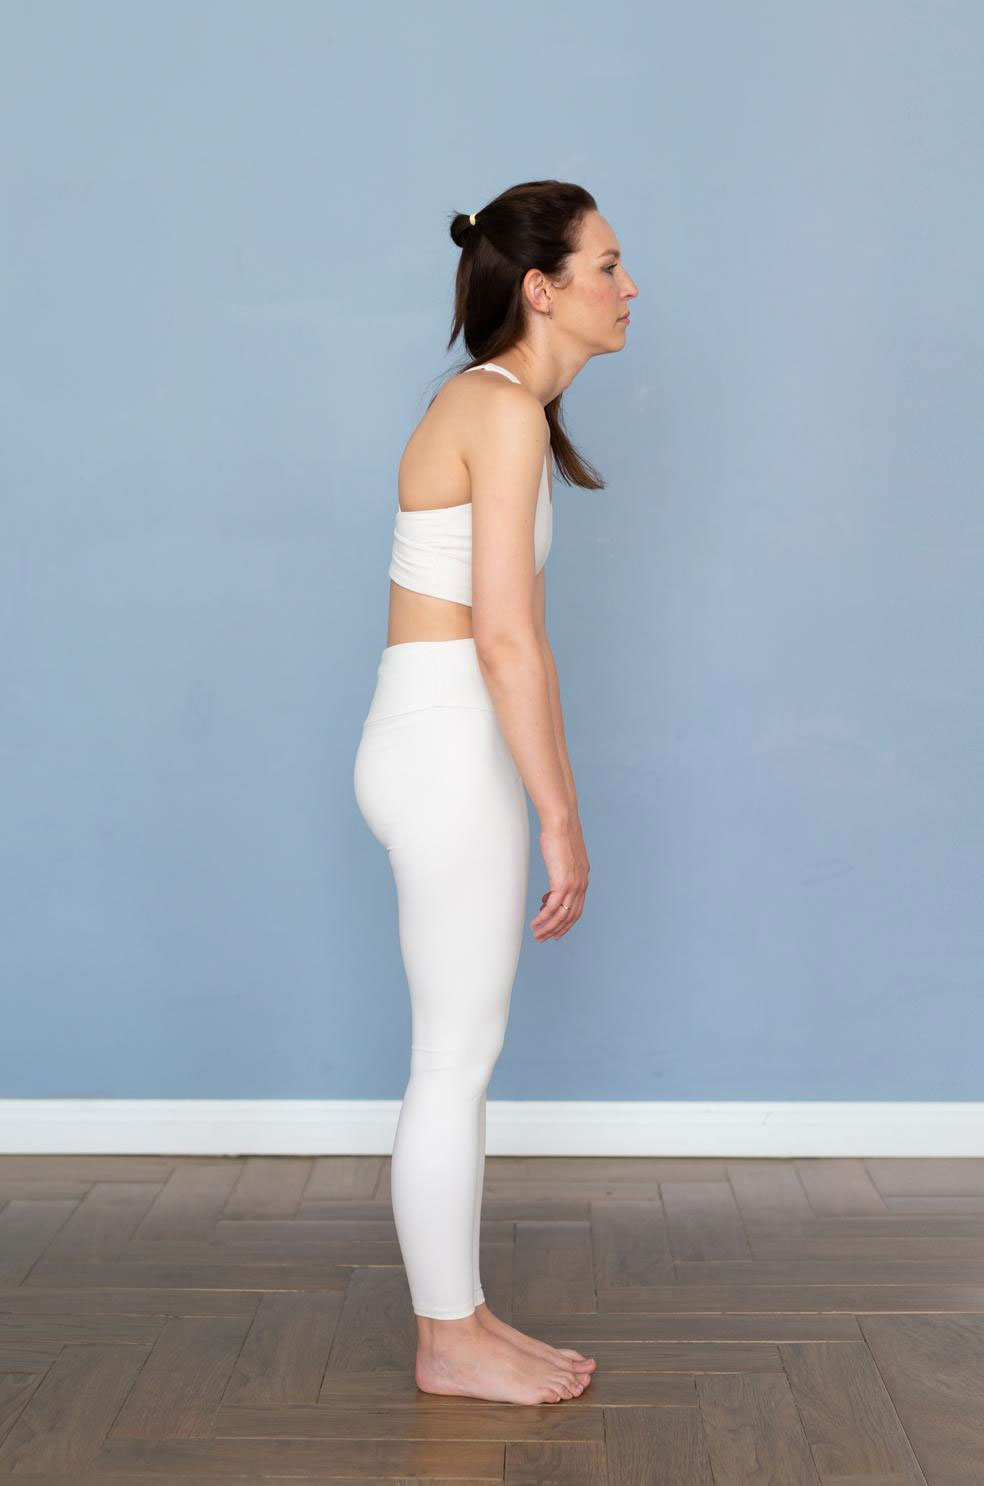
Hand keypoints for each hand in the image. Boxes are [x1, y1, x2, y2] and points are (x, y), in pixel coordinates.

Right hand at [531, 811, 588, 940]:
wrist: (562, 823)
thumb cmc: (560, 834)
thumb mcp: (563, 857)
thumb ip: (562, 870)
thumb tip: (554, 881)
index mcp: (582, 879)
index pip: (576, 909)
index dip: (566, 923)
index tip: (555, 929)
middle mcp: (581, 885)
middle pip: (570, 917)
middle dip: (557, 930)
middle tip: (544, 938)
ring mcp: (573, 886)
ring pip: (561, 916)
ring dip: (548, 928)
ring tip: (537, 934)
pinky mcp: (562, 883)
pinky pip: (552, 908)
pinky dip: (543, 918)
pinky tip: (536, 923)